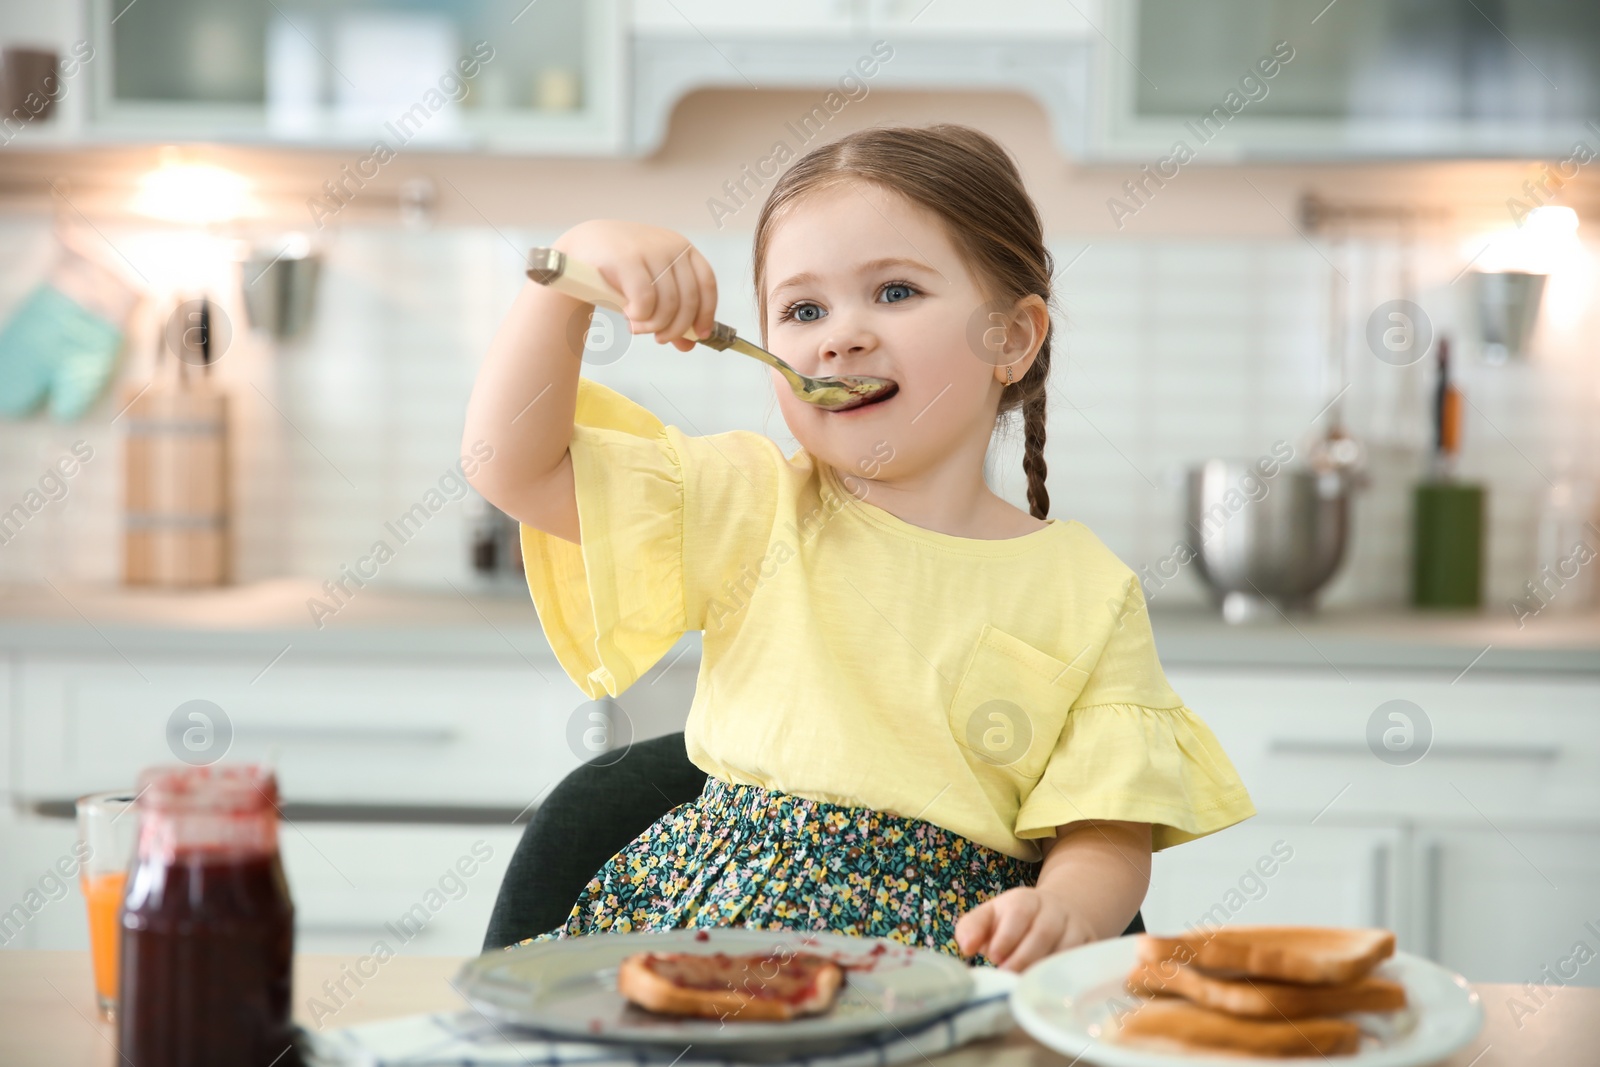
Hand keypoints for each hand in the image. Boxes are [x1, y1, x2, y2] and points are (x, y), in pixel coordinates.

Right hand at [551, 219, 717, 350]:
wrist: (582, 246)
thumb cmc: (621, 272)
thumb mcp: (652, 288)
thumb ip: (672, 313)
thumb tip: (689, 345)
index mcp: (682, 248)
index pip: (706, 284)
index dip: (707, 313)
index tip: (700, 335)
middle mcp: (670, 245)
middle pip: (688, 300)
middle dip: (676, 328)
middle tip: (660, 339)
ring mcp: (649, 249)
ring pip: (668, 304)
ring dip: (653, 325)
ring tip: (637, 327)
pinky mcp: (627, 258)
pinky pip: (645, 301)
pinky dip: (640, 316)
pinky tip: (628, 315)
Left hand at [954, 886, 1097, 972]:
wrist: (1057, 914)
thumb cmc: (1013, 922)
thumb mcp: (990, 917)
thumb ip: (972, 928)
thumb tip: (966, 948)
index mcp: (1026, 900)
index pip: (1019, 913)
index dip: (1006, 936)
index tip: (995, 957)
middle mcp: (1054, 910)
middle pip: (1043, 932)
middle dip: (1023, 957)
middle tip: (1008, 975)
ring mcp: (1076, 926)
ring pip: (1065, 948)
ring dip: (1044, 968)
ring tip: (1026, 983)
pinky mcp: (1091, 944)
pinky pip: (1082, 961)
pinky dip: (1066, 975)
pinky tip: (1050, 987)